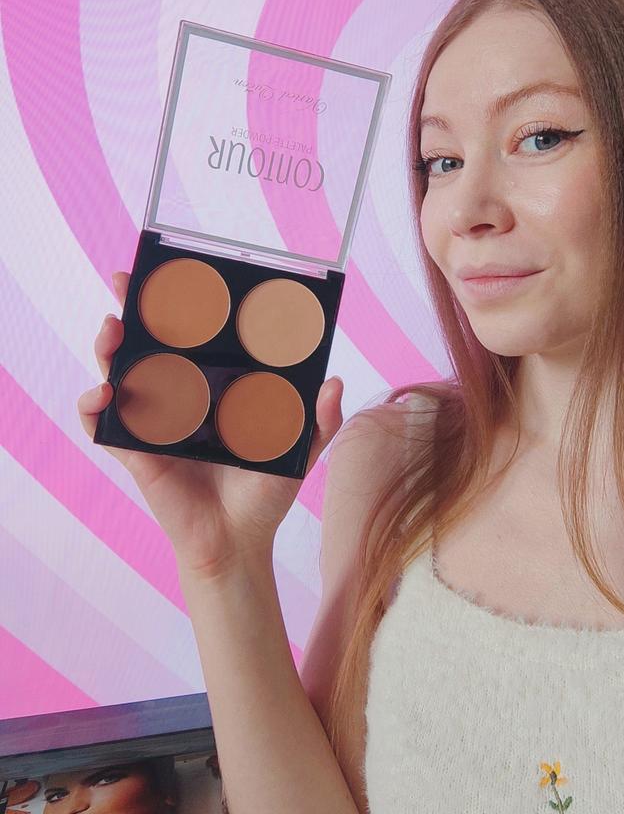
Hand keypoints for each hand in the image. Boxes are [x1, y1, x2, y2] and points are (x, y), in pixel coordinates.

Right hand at [77, 272, 344, 577]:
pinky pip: (103, 425)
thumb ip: (320, 420)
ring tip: (112, 332)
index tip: (170, 276)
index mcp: (213, 389)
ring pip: (119, 375)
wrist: (238, 542)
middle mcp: (178, 399)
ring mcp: (153, 423)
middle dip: (131, 312)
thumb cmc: (265, 494)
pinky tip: (103, 394)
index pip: (190, 338)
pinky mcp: (135, 452)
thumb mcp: (299, 450)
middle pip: (147, 346)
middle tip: (126, 285)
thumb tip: (335, 382)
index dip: (176, 307)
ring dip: (107, 349)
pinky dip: (93, 407)